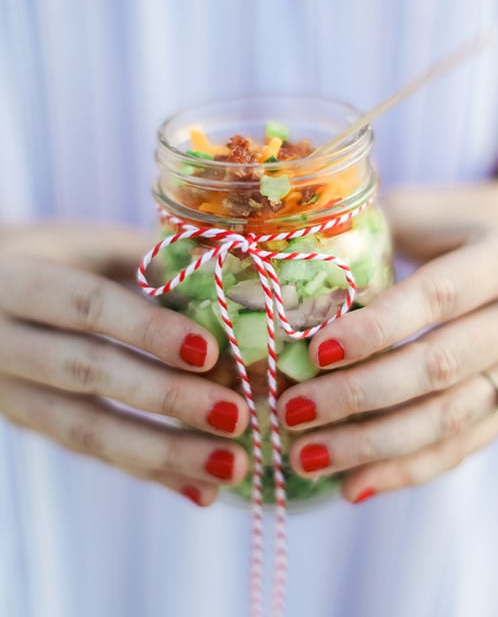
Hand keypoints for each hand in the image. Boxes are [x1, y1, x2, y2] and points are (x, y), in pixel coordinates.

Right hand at [0, 224, 248, 505]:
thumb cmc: (54, 260)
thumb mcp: (88, 246)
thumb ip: (146, 261)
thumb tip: (230, 283)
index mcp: (22, 281)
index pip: (87, 305)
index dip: (147, 329)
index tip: (210, 351)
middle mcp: (5, 340)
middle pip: (88, 372)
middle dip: (166, 398)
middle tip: (235, 417)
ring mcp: (11, 392)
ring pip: (85, 430)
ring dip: (164, 454)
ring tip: (231, 467)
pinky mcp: (30, 425)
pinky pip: (90, 454)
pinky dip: (148, 473)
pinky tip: (199, 489)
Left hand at [277, 176, 497, 501]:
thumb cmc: (465, 223)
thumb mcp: (427, 212)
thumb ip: (368, 233)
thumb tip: (283, 266)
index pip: (438, 297)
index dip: (377, 327)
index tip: (315, 351)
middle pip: (440, 367)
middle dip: (359, 395)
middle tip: (292, 412)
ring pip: (450, 419)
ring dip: (374, 446)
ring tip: (306, 458)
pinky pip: (463, 447)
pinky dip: (406, 470)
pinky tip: (353, 484)